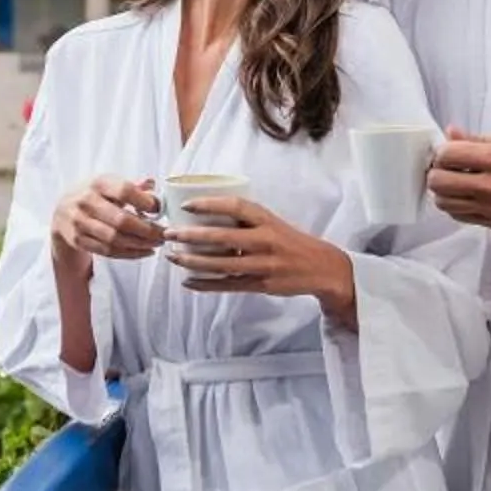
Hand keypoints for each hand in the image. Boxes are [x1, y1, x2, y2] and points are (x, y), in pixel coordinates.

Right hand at [53, 175, 163, 261]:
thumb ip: (131, 186)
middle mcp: (86, 201)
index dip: (144, 201)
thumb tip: (152, 184)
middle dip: (147, 230)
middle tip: (164, 234)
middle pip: (121, 220)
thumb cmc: (93, 196)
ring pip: (115, 239)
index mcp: (98, 183)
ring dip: (140, 244)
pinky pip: (108, 251)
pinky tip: (144, 251)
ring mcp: (80, 222)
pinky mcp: (78, 240)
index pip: (124, 191)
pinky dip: (129, 253)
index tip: (158, 209)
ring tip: (156, 244)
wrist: (61, 212)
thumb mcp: (109, 185)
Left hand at [168, 198, 358, 325]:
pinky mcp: (261, 285)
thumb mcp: (273, 222)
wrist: (321, 267)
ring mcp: (263, 265)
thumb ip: (246, 220)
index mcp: (267, 220)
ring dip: (193, 262)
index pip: (235, 207)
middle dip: (192, 236)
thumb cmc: (289, 241)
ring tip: (173, 257)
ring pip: (221, 264)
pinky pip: (228, 286)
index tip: (186, 204)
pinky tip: (188, 283)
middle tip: (169, 233)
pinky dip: (206, 285)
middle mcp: (265, 241)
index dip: (210, 204)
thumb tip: (206, 213)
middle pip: (222, 237)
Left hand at [427, 131, 490, 241]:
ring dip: (444, 191)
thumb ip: (485, 138)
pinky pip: (460, 217)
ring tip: (457, 183)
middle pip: (438, 181)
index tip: (450, 151)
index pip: (447, 154)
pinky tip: (467, 197)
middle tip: (448, 168)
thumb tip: (454, 132)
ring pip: (445, 203)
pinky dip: (456, 207)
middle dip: (437, 172)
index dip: (443, 151)